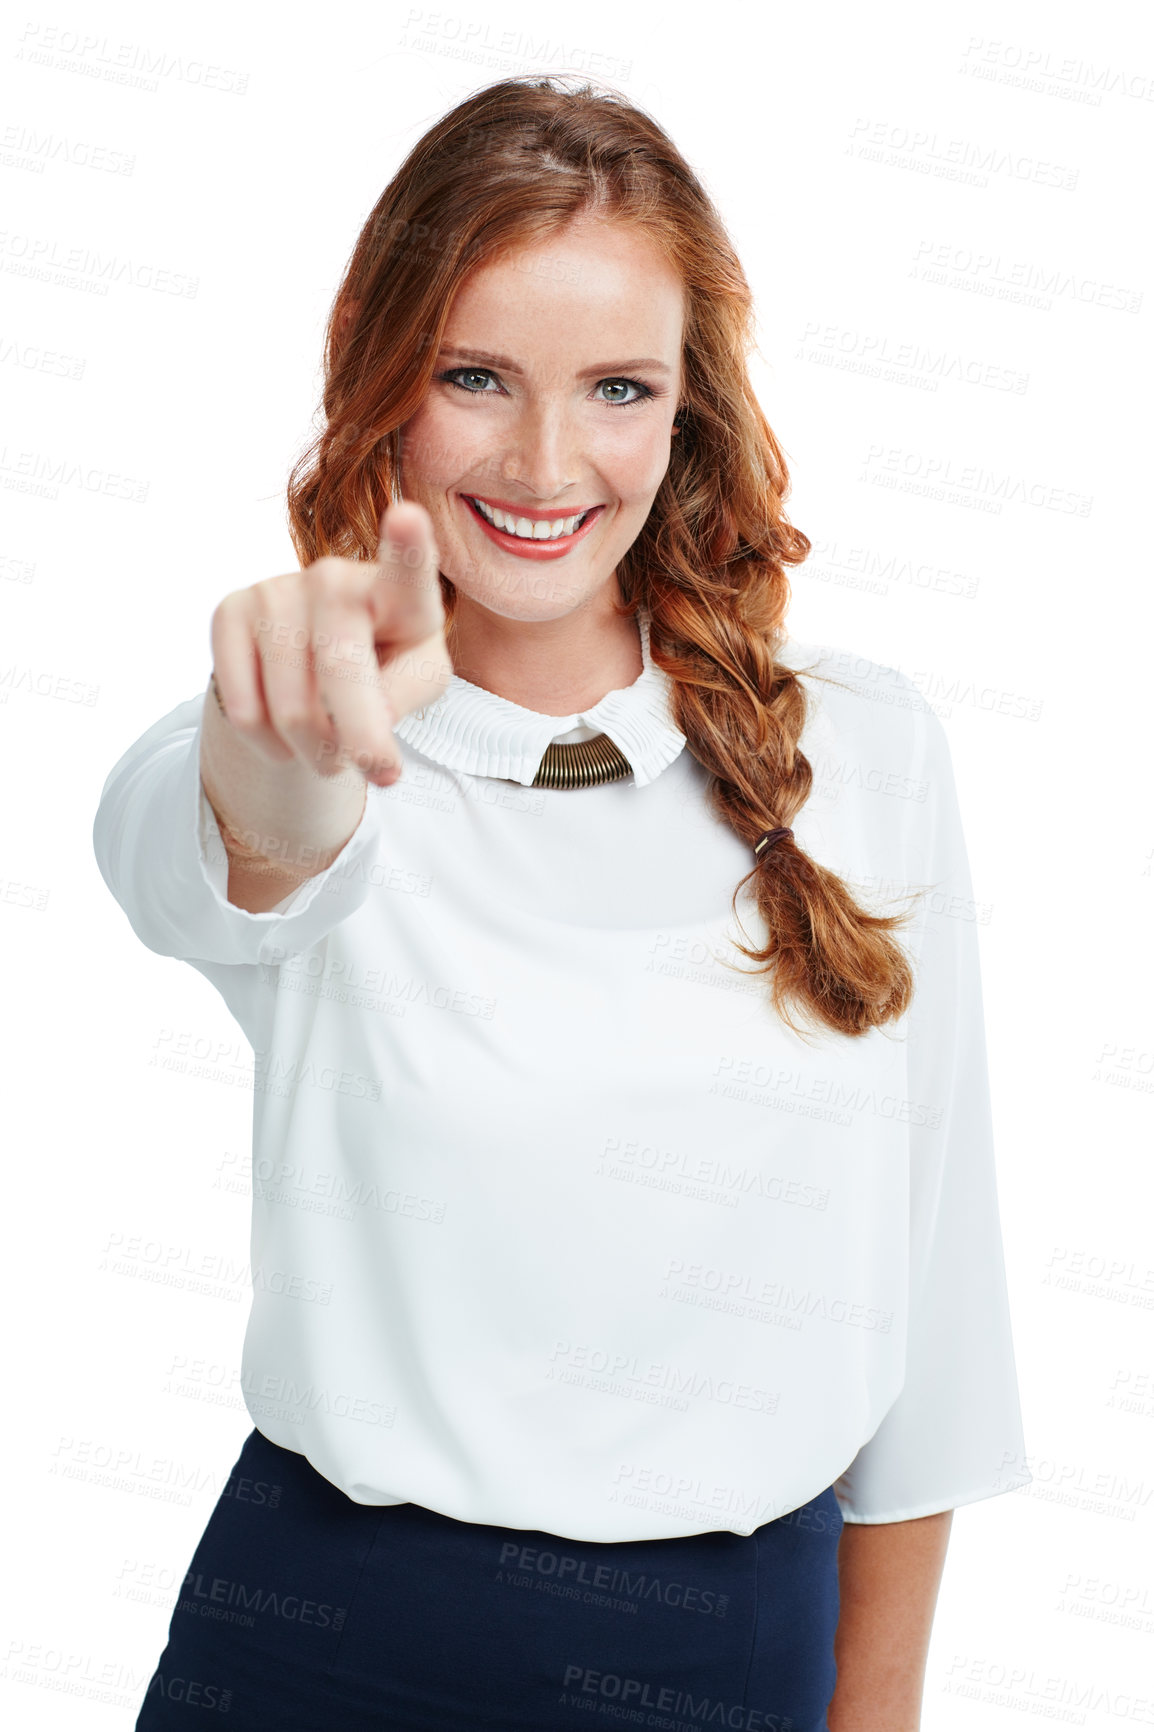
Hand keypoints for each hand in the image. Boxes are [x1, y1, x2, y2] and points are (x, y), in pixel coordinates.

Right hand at [208, 502, 447, 785]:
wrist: (317, 662)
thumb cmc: (387, 665)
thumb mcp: (417, 682)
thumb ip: (403, 698)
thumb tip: (366, 728)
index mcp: (401, 593)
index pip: (407, 570)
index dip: (408, 545)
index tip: (407, 516)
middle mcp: (336, 577)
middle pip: (341, 672)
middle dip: (361, 741)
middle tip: (380, 773)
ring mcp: (278, 590)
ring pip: (291, 711)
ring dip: (317, 753)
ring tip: (330, 745)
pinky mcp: (230, 611)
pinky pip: (245, 714)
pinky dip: (272, 746)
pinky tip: (287, 733)